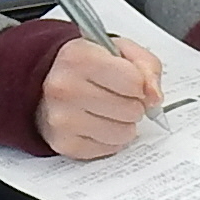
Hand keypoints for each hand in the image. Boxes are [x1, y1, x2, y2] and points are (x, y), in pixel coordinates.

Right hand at [35, 33, 162, 158]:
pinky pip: (109, 149)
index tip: (130, 81)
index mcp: (79, 57)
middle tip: (118, 96)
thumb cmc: (85, 65)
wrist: (45, 81)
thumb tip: (154, 97)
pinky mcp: (63, 143)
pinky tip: (98, 123)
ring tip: (109, 110)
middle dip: (133, 104)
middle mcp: (65, 87)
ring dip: (124, 124)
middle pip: (131, 109)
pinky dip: (110, 139)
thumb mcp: (118, 50)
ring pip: (123, 133)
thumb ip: (146, 67)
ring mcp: (62, 118)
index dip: (139, 83)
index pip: (133, 81)